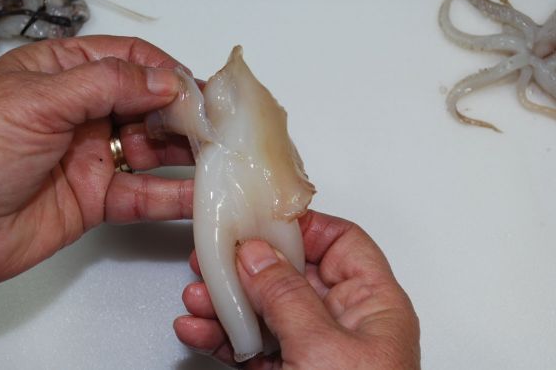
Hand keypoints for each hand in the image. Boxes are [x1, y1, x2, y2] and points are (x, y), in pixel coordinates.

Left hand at [0, 36, 193, 307]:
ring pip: (152, 150)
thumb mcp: (37, 100)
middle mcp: (83, 113)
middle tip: (214, 123)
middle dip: (182, 113)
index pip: (127, 61)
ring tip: (218, 156)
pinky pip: (144, 194)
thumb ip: (105, 84)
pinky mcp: (98, 198)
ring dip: (184, 152)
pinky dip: (173, 196)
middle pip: (147, 105)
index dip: (163, 71)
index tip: (193, 87)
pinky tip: (198, 195)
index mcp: (63, 74)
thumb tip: (162, 80)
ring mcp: (93, 157)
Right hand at [174, 210, 419, 368]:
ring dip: (226, 302)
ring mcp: (315, 352)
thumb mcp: (324, 350)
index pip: (342, 243)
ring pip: (266, 310)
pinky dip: (223, 337)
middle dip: (248, 266)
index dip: (303, 226)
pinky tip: (198, 331)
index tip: (262, 220)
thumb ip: (287, 297)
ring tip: (197, 296)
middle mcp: (346, 325)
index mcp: (374, 306)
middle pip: (293, 275)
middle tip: (215, 257)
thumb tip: (257, 254)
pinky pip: (253, 346)